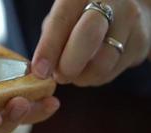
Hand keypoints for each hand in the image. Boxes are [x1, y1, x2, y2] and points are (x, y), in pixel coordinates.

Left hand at [32, 0, 150, 85]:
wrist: (127, 7)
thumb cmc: (84, 14)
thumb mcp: (64, 15)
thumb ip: (52, 36)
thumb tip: (42, 69)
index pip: (62, 20)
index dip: (49, 48)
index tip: (39, 70)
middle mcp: (112, 3)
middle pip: (88, 37)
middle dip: (68, 65)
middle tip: (59, 76)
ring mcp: (130, 22)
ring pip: (102, 63)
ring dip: (81, 77)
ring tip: (73, 72)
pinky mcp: (141, 44)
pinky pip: (111, 73)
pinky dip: (94, 78)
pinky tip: (89, 68)